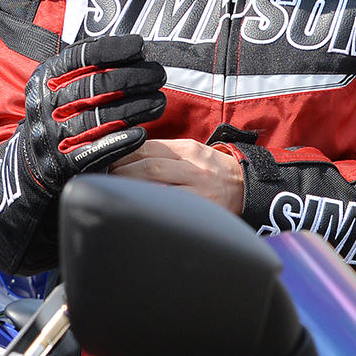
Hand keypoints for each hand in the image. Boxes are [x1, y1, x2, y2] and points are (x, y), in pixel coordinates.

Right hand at [14, 34, 167, 211]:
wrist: (31, 163)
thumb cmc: (60, 114)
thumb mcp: (61, 85)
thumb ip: (90, 67)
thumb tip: (135, 49)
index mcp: (45, 79)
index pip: (79, 58)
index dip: (112, 49)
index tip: (140, 46)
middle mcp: (45, 105)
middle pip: (95, 86)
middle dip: (133, 77)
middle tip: (159, 73)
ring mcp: (53, 135)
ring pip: (100, 118)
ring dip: (135, 108)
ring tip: (160, 101)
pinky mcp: (64, 163)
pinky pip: (96, 151)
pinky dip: (121, 141)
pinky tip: (142, 132)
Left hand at [113, 139, 245, 214]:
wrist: (250, 190)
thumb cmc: (217, 172)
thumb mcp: (195, 155)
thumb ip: (167, 155)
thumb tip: (130, 157)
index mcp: (190, 150)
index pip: (149, 147)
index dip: (124, 153)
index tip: (108, 158)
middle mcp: (193, 166)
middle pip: (149, 164)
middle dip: (122, 170)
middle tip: (105, 175)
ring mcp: (198, 189)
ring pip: (156, 183)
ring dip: (130, 185)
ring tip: (115, 188)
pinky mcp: (201, 208)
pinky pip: (170, 204)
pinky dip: (150, 203)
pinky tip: (137, 205)